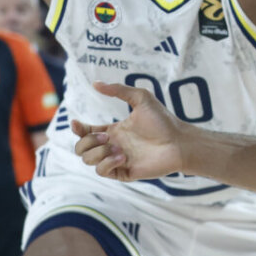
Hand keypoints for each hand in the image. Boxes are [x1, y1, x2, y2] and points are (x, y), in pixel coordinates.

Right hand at [71, 82, 186, 180]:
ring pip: (88, 161)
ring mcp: (116, 160)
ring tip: (118, 149)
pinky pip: (102, 172)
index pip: (86, 132)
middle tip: (108, 135)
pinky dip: (107, 163)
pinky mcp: (123, 172)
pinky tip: (122, 157)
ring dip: (98, 153)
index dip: (77, 129)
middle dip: (87, 141)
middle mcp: (112, 146)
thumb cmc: (163, 120)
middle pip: (81, 148)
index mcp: (113, 130)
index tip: (77, 122)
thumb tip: (95, 83)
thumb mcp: (140, 98)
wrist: (179, 141)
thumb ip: (118, 90)